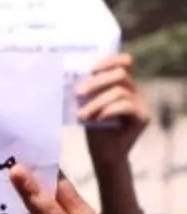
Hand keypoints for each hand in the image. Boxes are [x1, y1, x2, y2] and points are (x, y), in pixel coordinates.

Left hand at [79, 53, 149, 169]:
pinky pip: (126, 106)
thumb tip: (70, 74)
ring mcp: (141, 103)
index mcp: (122, 83)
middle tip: (77, 94)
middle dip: (95, 82)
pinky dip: (108, 110)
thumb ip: (87, 89)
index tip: (91, 70)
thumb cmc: (93, 126)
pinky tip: (98, 119)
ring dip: (96, 102)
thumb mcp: (87, 103)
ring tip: (81, 115)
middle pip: (120, 74)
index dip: (109, 61)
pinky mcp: (143, 116)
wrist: (104, 152)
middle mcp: (135, 90)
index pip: (124, 62)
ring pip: (119, 92)